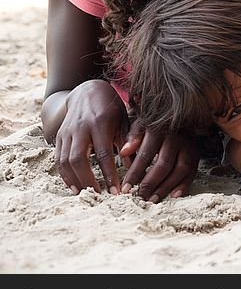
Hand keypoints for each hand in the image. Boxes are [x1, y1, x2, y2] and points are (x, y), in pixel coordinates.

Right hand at [54, 79, 127, 194]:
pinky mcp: (58, 137)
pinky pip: (58, 159)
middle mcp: (80, 128)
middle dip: (88, 180)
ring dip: (74, 181)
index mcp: (100, 123)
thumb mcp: (125, 119)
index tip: (117, 190)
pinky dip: (65, 175)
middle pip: (78, 159)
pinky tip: (74, 186)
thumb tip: (134, 166)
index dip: (109, 174)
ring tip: (86, 195)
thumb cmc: (112, 108)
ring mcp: (66, 132)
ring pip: (64, 161)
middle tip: (100, 196)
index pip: (104, 153)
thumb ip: (129, 140)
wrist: (87, 92)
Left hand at [119, 121, 199, 201]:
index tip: (126, 188)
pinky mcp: (196, 153)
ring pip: (180, 170)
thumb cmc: (156, 126)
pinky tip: (174, 195)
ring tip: (153, 199)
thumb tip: (123, 152)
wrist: (182, 117)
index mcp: (159, 131)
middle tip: (141, 197)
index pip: (145, 155)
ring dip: (166, 187)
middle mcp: (176, 138)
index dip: (135, 174)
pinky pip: (192, 171)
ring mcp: (189, 146)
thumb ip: (132, 137)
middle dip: (151, 183)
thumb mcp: (142, 125)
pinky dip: (184, 185)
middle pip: (164, 165)